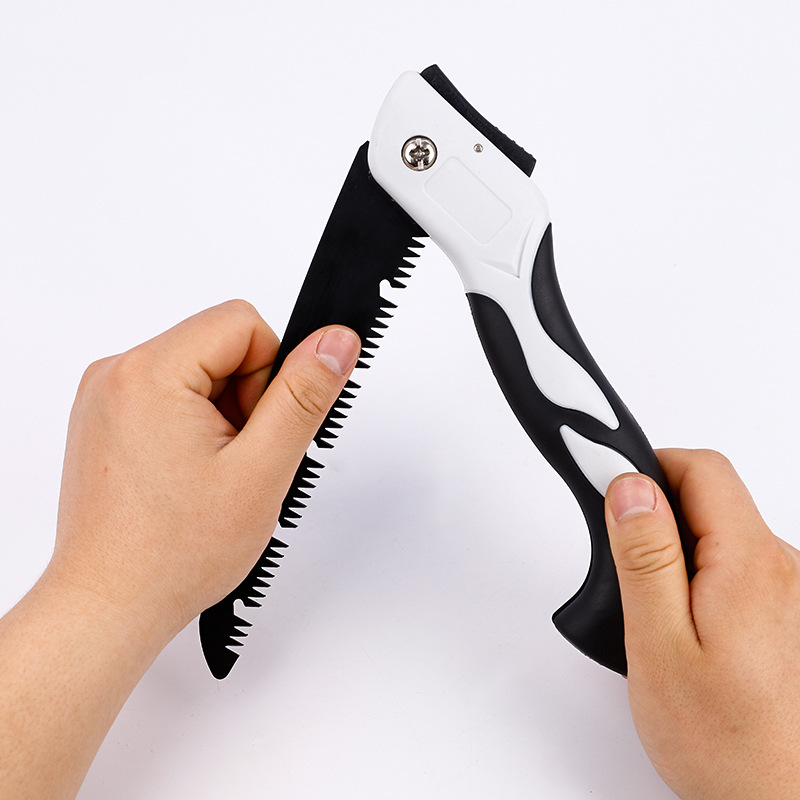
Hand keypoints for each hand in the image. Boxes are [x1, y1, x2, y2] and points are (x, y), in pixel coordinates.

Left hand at [0, 300, 360, 798]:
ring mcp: (105, 396)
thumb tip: (336, 341)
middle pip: (220, 346)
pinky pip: (171, 395)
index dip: (270, 377)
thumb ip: (303, 396)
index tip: (256, 431)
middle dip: (245, 399)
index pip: (244, 323)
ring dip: (222, 416)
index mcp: (150, 372)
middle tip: (233, 461)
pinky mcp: (105, 418)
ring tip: (208, 474)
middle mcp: (117, 372)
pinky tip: (188, 474)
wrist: (109, 605)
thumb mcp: (261, 470)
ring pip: (199, 373)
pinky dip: (193, 426)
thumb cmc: (172, 553)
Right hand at [605, 449, 799, 799]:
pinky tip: (677, 623)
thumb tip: (630, 489)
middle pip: (707, 497)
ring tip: (646, 605)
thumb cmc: (728, 745)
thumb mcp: (660, 647)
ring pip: (715, 534)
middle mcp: (780, 568)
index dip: (646, 463)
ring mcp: (786, 592)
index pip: (700, 468)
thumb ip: (645, 559)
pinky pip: (729, 567)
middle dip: (653, 513)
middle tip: (617, 557)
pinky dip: (693, 575)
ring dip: (672, 549)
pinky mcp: (781, 614)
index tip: (604, 476)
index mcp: (750, 563)